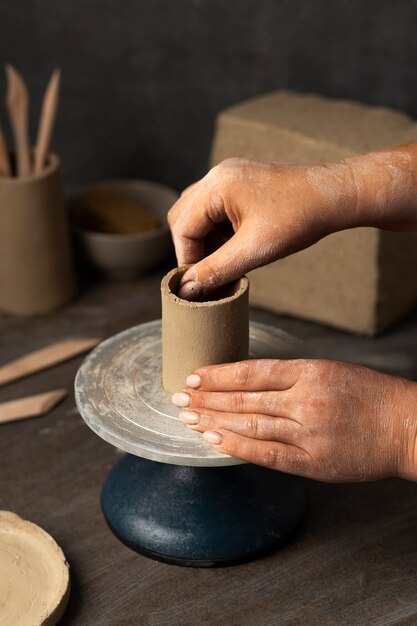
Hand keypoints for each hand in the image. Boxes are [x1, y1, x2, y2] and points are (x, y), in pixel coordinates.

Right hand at [167, 157, 355, 298]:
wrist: (334, 197)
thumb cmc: (299, 218)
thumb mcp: (254, 251)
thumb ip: (216, 271)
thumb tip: (187, 290)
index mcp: (217, 186)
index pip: (182, 227)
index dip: (187, 259)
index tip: (199, 283)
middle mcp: (218, 175)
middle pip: (183, 217)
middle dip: (193, 249)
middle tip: (210, 273)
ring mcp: (229, 177)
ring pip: (197, 213)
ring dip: (204, 241)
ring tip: (225, 261)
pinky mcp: (240, 183)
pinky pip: (214, 208)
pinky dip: (217, 231)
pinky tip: (234, 247)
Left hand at [172, 359, 416, 481]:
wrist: (406, 426)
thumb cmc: (369, 395)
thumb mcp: (330, 370)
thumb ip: (291, 377)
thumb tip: (247, 384)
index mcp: (309, 371)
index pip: (252, 372)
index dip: (218, 374)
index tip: (194, 376)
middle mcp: (305, 399)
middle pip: (244, 399)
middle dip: (207, 398)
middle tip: (179, 398)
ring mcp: (309, 432)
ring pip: (250, 425)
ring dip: (214, 421)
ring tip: (188, 418)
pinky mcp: (313, 462)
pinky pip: (268, 455)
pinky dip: (237, 448)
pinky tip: (214, 441)